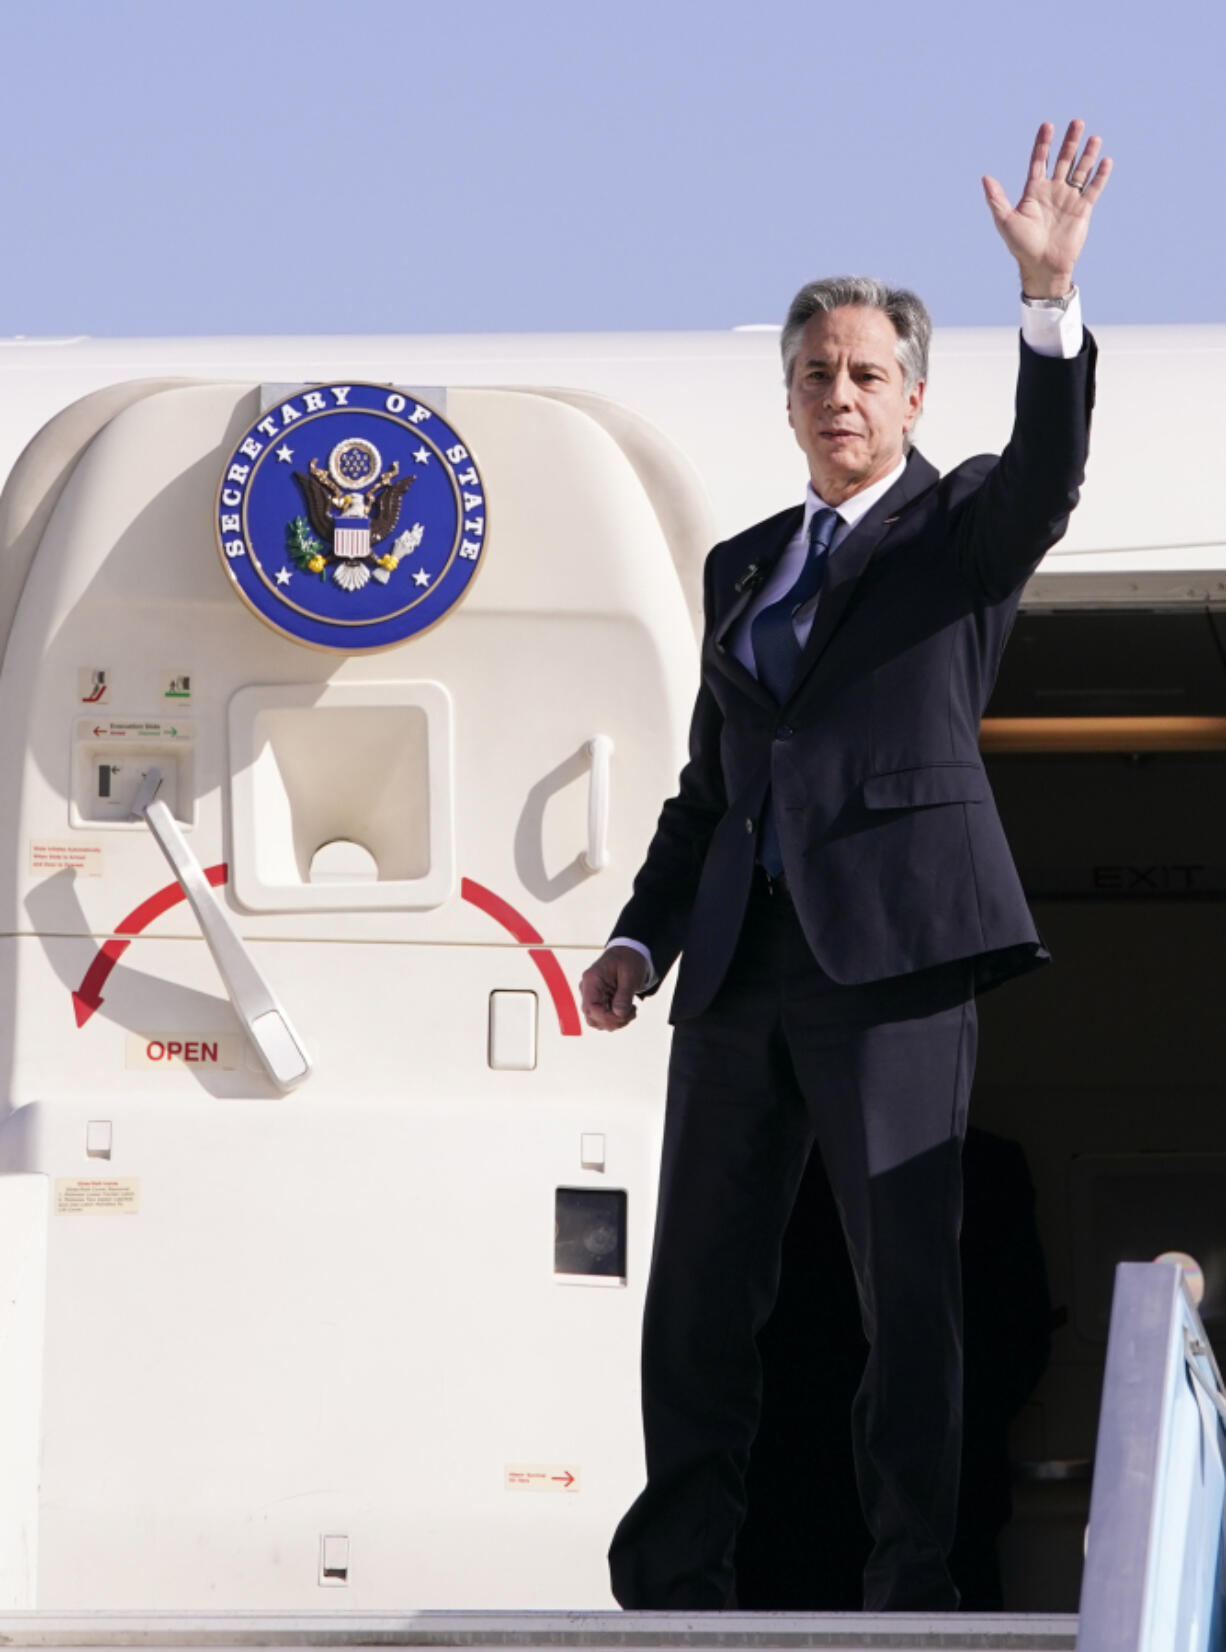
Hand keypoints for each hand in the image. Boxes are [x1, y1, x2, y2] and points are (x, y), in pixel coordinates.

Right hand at [580, 945, 647, 1030]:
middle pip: (592, 1018)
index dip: (606, 1017)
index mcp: (592, 979)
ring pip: (597, 1021)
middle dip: (613, 1021)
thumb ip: (624, 995)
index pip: (590, 1007)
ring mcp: (591, 997)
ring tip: (632, 1010)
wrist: (628, 954)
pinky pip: (603, 1018)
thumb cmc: (629, 961)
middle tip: (632, 1012)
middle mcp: (588, 989)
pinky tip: (629, 1010)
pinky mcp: (598, 1002)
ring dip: (616, 1022)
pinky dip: (616, 1019)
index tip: (624, 1016)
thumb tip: (619, 1014)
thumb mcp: (630, 975)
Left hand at [983, 119, 1111, 297]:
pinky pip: (1093, 189)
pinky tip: (1105, 161)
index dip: (1043, 143)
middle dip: (1069, 142)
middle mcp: (1052, 191)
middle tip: (1076, 122)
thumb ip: (996, 199)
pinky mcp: (1083, 209)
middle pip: (1063, 160)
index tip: (1047, 126)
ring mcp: (1068, 199)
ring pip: (1080, 170)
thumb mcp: (1005, 221)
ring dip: (1087, 154)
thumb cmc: (1021, 245)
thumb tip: (985, 178)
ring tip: (1093, 138)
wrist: (1042, 265)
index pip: (1039, 160)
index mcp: (1034, 191)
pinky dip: (1100, 176)